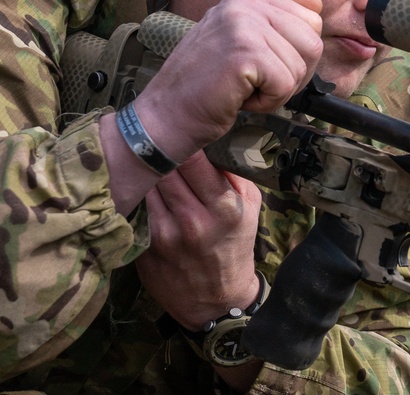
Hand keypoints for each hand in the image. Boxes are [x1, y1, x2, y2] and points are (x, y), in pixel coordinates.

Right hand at [134, 0, 323, 163]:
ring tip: (243, 89)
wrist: (167, 114)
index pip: (310, 21)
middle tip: (256, 84)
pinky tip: (239, 98)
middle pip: (312, 43)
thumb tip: (316, 2)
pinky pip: (285, 84)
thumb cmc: (207, 84)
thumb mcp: (246, 43)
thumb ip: (280, 22)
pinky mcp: (244, 53)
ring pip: (300, 67)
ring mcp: (242, 26)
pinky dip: (268, 102)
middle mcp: (244, 4)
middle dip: (293, 75)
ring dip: (278, 91)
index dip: (297, 56)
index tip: (265, 68)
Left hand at [135, 151, 261, 329]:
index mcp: (223, 209)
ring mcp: (164, 235)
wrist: (214, 300)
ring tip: (147, 162)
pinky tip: (140, 190)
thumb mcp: (250, 208)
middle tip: (160, 140)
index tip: (182, 132)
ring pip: (145, 186)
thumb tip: (210, 144)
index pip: (193, 161)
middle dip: (161, 152)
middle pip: (163, 169)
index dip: (185, 142)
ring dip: (146, 172)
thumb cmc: (234, 246)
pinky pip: (136, 209)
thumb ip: (232, 175)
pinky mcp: (143, 246)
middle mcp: (192, 221)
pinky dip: (138, 196)